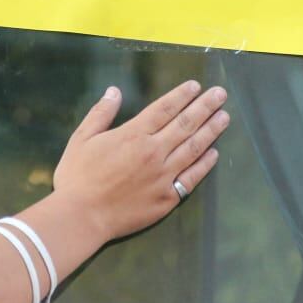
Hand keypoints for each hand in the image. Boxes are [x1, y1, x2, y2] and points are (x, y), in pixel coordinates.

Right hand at [52, 81, 228, 241]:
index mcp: (133, 134)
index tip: (195, 86)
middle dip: (205, 106)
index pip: (164, 109)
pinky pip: (192, 177)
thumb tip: (114, 91)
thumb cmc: (77, 176)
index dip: (181, 95)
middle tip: (220, 94)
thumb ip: (100, 113)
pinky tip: (214, 153)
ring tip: (224, 117)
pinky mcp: (167, 198)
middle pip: (185, 124)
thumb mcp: (81, 138)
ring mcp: (163, 176)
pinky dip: (204, 164)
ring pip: (193, 148)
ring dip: (211, 131)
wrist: (81, 216)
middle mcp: (154, 152)